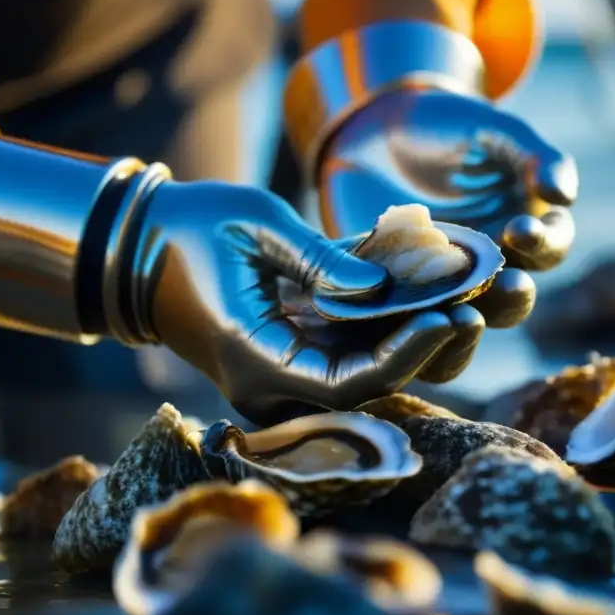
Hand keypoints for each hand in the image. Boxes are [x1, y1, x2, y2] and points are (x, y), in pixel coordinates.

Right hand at [130, 181, 487, 425]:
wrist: (136, 251)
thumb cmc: (190, 228)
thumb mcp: (255, 226)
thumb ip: (319, 260)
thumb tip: (383, 290)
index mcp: (255, 359)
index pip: (346, 380)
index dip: (403, 354)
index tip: (447, 314)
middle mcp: (270, 386)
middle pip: (368, 388)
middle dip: (426, 350)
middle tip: (478, 308)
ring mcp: (280, 378)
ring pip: (366, 375)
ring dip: (416, 342)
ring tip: (469, 301)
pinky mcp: (290, 358)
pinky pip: (351, 354)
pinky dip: (389, 328)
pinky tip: (428, 295)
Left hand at [317, 88, 577, 327]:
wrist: (376, 134)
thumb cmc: (447, 125)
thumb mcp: (492, 128)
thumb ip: (532, 156)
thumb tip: (565, 197)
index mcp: (527, 229)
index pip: (550, 246)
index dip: (542, 241)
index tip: (520, 227)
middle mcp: (493, 267)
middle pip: (514, 297)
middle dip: (513, 294)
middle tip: (507, 284)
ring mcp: (446, 287)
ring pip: (465, 323)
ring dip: (466, 326)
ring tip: (459, 314)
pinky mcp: (401, 297)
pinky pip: (409, 321)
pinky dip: (407, 323)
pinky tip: (398, 310)